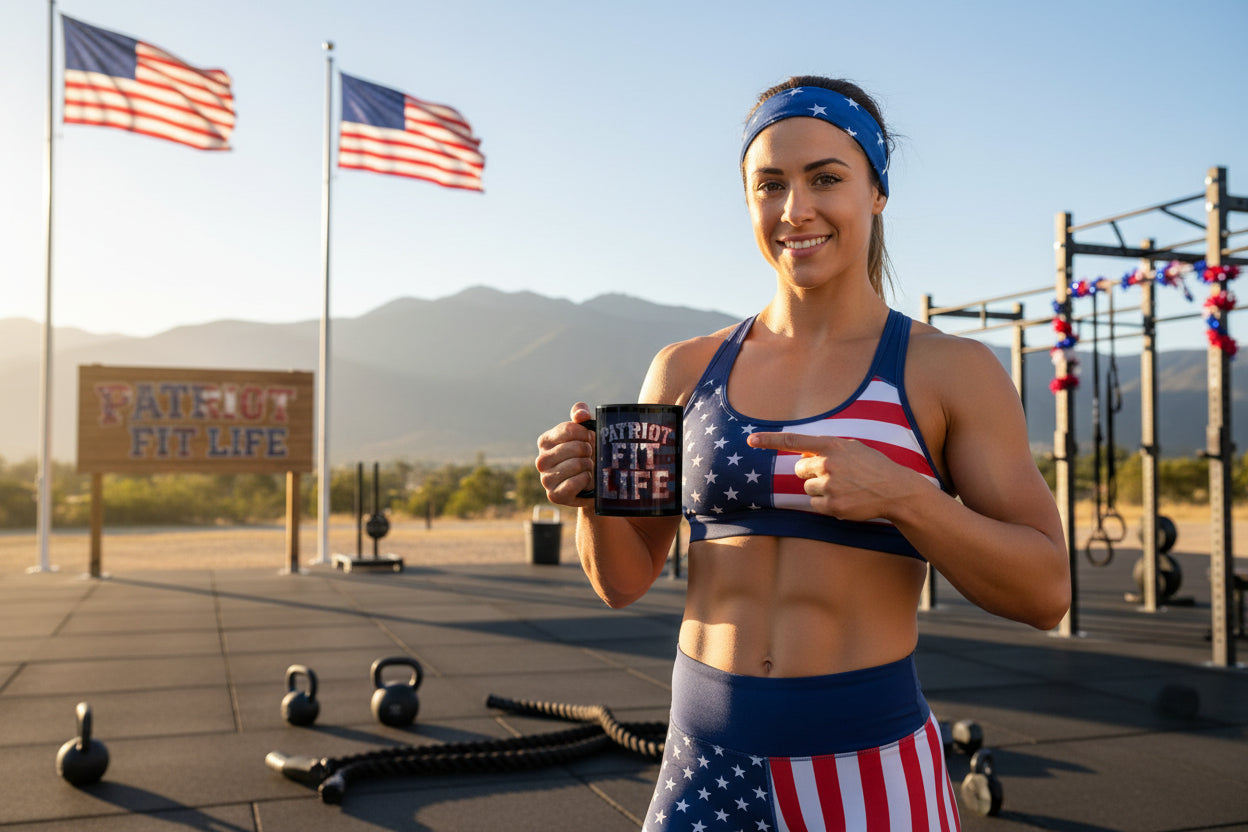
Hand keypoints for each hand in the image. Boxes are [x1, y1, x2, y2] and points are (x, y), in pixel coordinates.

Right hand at [535, 402, 595, 507]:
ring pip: (576, 465)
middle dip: (588, 451)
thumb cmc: (587, 452)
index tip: (588, 438)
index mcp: (545, 441)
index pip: (569, 429)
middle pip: (575, 447)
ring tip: (587, 468)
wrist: (593, 482)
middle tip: (588, 456)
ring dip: (588, 466)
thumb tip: (581, 415)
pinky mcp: (554, 495)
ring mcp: (545, 479)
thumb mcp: (585, 429)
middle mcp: (541, 460)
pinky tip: (584, 480)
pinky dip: (585, 480)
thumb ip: (581, 413)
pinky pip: (575, 483)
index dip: (585, 433)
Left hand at [745, 431, 914, 521]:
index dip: (769, 440)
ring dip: (820, 489)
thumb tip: (802, 454)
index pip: (794, 440)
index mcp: (832, 445)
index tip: (750, 439)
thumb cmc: (873, 466)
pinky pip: (814, 504)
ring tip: (844, 487)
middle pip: (799, 469)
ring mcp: (829, 486)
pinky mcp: (832, 506)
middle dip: (810, 472)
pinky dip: (825, 504)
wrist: (895, 489)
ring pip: (807, 488)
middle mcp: (828, 464)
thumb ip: (827, 448)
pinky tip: (844, 499)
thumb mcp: (852, 448)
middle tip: (833, 474)